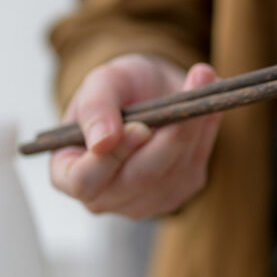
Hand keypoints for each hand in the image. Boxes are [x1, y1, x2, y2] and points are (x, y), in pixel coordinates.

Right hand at [50, 53, 223, 217]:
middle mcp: (107, 197)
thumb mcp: (102, 82)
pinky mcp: (182, 189)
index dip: (110, 158)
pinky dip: (207, 128)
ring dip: (194, 123)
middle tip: (187, 89)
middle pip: (141, 178)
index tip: (139, 126)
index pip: (85, 181)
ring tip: (202, 77)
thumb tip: (102, 141)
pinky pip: (197, 161)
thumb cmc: (119, 88)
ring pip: (176, 170)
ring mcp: (147, 200)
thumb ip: (95, 107)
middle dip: (169, 135)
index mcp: (69, 174)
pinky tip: (207, 102)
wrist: (150, 90)